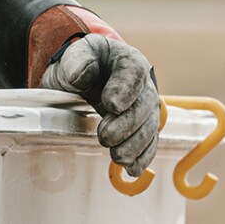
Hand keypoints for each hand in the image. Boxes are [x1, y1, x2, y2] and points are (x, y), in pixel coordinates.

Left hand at [40, 34, 160, 175]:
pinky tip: (133, 168)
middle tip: (106, 136)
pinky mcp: (142, 126)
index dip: (126, 89)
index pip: (134, 71)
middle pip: (144, 103)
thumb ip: (77, 61)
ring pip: (149, 126)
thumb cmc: (81, 64)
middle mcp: (143, 83)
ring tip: (118, 156)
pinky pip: (149, 142)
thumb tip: (82, 75)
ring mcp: (145, 106)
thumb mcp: (75, 55)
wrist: (82, 78)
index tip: (111, 105)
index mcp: (127, 60)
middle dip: (128, 123)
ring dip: (135, 144)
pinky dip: (143, 156)